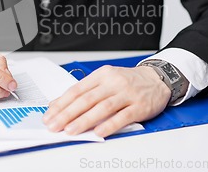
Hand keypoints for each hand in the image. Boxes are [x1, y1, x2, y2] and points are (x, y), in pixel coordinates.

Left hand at [42, 65, 170, 136]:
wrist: (157, 78)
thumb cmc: (128, 81)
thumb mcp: (104, 80)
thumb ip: (83, 92)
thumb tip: (58, 104)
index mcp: (101, 75)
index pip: (76, 90)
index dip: (61, 104)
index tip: (49, 115)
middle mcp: (113, 83)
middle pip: (86, 99)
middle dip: (67, 114)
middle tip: (54, 125)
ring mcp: (126, 94)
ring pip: (102, 107)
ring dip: (84, 120)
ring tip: (70, 130)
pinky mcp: (139, 106)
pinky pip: (122, 116)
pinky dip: (109, 125)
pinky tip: (98, 132)